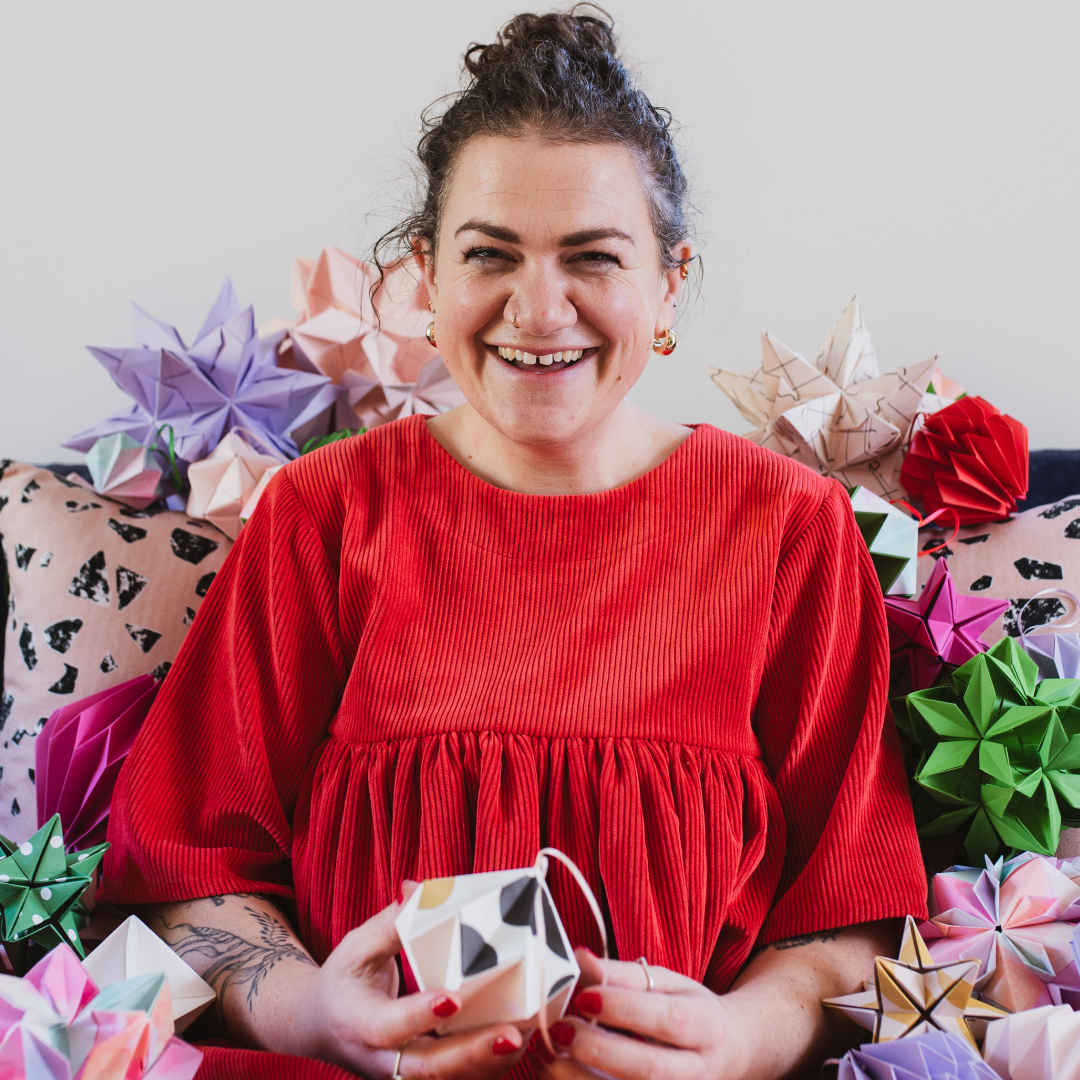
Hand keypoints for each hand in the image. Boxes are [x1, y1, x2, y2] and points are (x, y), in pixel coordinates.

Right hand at [293, 883, 530, 1078]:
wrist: (321, 1027)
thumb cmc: (344, 980)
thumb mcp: (356, 946)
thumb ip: (391, 922)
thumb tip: (419, 889)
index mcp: (358, 1023)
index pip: (388, 1026)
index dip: (419, 1015)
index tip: (452, 999)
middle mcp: (380, 1060)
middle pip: (428, 1068)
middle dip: (472, 1053)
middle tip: (512, 1034)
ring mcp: (401, 1077)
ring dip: (489, 1063)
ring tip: (528, 1034)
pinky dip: (489, 1066)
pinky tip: (520, 1040)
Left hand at [533, 950, 747, 1079]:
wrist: (724, 1053)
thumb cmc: (688, 1012)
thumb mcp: (667, 983)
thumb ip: (623, 974)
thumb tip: (581, 957)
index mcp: (705, 1027)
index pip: (667, 1020)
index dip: (624, 1009)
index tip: (584, 995)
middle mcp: (697, 1071)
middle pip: (648, 1069)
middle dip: (599, 1051)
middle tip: (561, 1029)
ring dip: (583, 1079)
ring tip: (552, 1055)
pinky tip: (560, 1073)